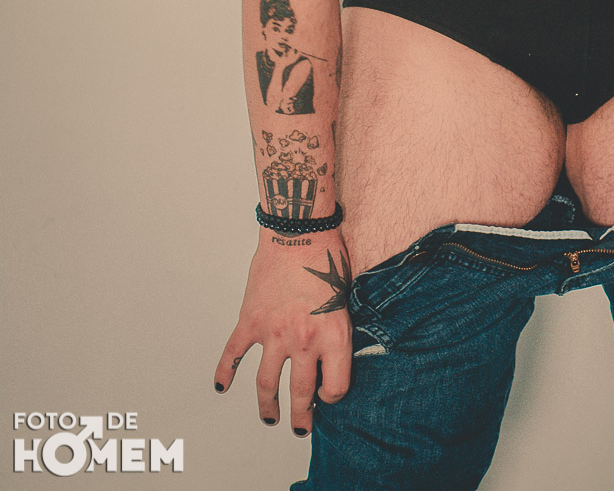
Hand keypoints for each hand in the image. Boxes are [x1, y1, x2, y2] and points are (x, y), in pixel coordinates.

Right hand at [214, 229, 352, 434]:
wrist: (300, 230)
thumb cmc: (328, 257)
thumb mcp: (346, 297)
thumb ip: (337, 329)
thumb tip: (331, 353)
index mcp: (332, 335)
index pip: (335, 386)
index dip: (333, 396)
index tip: (330, 395)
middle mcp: (303, 341)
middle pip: (302, 393)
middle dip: (302, 416)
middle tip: (301, 428)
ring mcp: (274, 333)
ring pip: (267, 383)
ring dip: (268, 405)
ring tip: (270, 418)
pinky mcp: (251, 321)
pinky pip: (233, 353)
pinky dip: (225, 372)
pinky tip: (221, 386)